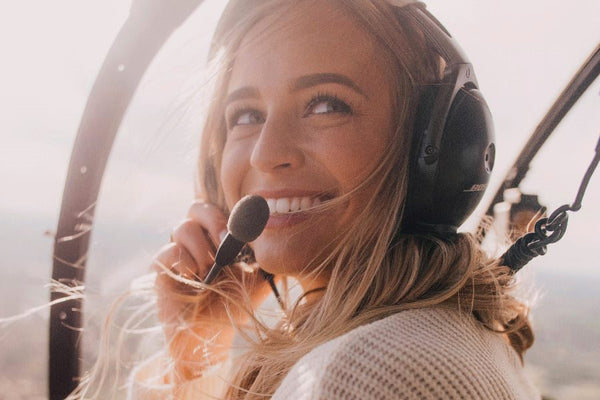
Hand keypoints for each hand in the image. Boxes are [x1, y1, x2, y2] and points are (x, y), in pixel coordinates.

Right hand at [152, 201, 270, 383]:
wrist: (213, 335)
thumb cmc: (234, 304)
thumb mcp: (259, 280)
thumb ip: (268, 259)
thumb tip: (281, 239)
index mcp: (219, 236)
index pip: (220, 207)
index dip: (231, 212)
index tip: (246, 228)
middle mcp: (197, 240)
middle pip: (197, 208)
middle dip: (213, 220)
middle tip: (225, 241)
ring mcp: (179, 253)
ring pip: (182, 227)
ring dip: (200, 246)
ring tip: (209, 269)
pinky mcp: (163, 270)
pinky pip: (167, 251)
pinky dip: (184, 261)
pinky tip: (195, 277)